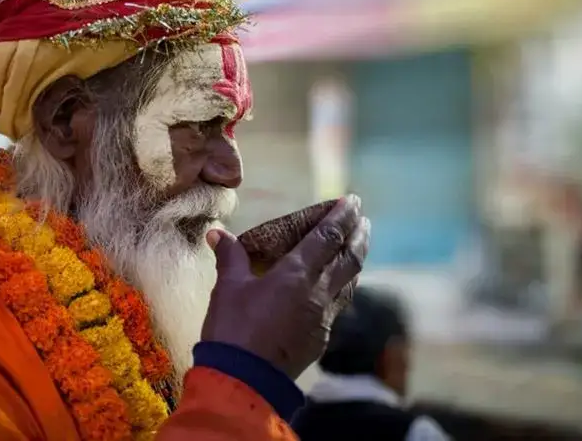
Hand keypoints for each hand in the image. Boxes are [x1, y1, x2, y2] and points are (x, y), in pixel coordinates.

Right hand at [200, 195, 369, 378]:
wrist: (244, 380)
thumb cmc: (233, 328)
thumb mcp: (227, 288)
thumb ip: (230, 257)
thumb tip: (218, 233)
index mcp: (296, 274)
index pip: (327, 237)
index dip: (341, 216)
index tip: (351, 201)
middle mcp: (318, 293)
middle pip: (349, 257)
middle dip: (358, 234)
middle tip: (363, 219)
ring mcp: (323, 318)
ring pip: (349, 281)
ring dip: (356, 259)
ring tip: (357, 246)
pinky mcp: (320, 338)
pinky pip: (339, 304)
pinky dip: (344, 285)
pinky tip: (339, 286)